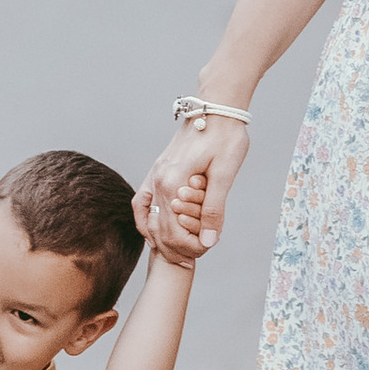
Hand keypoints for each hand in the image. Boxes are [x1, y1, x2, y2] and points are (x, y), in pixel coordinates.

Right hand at [135, 114, 248, 260]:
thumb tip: (208, 242)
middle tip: (191, 262)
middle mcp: (159, 179)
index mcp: (173, 182)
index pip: (173, 231)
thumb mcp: (224, 174)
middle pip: (159, 228)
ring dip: (160, 239)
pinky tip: (152, 231)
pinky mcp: (158, 169)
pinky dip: (145, 219)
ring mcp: (155, 174)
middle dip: (174, 250)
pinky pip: (142, 201)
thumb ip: (214, 209)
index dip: (188, 248)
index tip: (204, 253)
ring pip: (148, 217)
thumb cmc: (226, 137)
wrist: (216, 107)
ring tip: (175, 253)